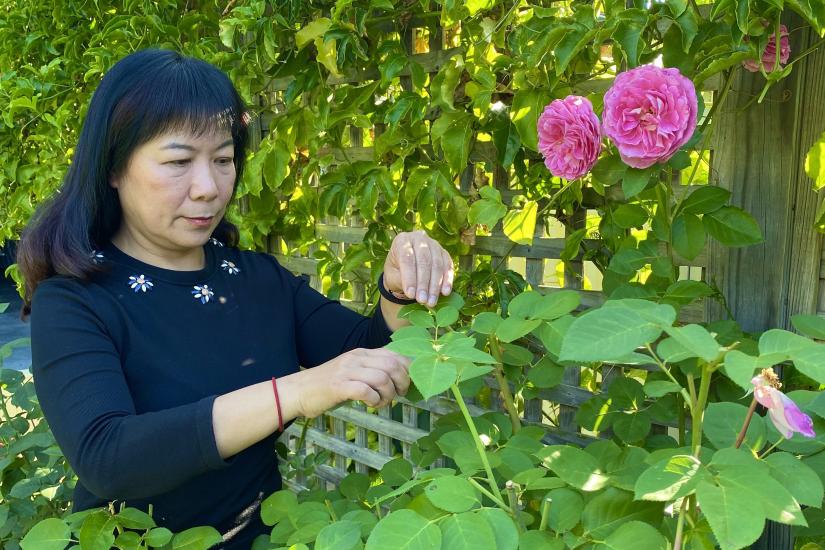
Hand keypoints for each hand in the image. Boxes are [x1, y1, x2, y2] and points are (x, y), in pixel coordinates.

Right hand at [296, 348, 410, 417]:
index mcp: (362, 353)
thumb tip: (398, 380)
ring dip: (388, 395)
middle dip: (402, 383)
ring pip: (382, 378)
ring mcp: (347, 371)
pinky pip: (366, 391)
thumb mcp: (353, 371)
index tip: (406, 384)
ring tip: (381, 403)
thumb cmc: (328, 386)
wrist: (299, 391)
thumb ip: (372, 371)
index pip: (395, 354)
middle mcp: (356, 358)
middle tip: (398, 395)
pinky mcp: (339, 386)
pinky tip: (370, 405)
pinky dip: (374, 400)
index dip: (408, 370)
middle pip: (393, 365)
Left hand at [383, 230, 454, 307]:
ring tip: (431, 302)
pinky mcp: (444, 253)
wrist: (406, 268)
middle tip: (422, 300)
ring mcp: (434, 244)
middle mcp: (419, 238)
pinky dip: (447, 280)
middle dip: (423, 283)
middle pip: (424, 261)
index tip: (410, 295)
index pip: (407, 258)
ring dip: (435, 285)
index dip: (409, 278)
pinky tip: (445, 292)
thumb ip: (400, 280)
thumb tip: (413, 292)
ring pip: (437, 264)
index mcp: (402, 240)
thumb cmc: (396, 271)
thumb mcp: (392, 275)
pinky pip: (448, 266)